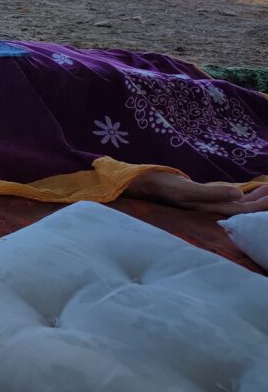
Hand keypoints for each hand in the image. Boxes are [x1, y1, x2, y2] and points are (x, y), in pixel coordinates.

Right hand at [125, 171, 267, 215]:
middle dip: (261, 202)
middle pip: (244, 209)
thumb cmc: (161, 186)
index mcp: (210, 209)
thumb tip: (239, 194)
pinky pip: (227, 197)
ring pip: (237, 204)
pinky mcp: (201, 196)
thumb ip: (211, 193)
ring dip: (254, 197)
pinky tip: (247, 190)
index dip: (260, 206)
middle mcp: (211, 209)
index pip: (244, 211)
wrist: (140, 185)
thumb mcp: (185, 190)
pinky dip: (240, 193)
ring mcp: (207, 203)